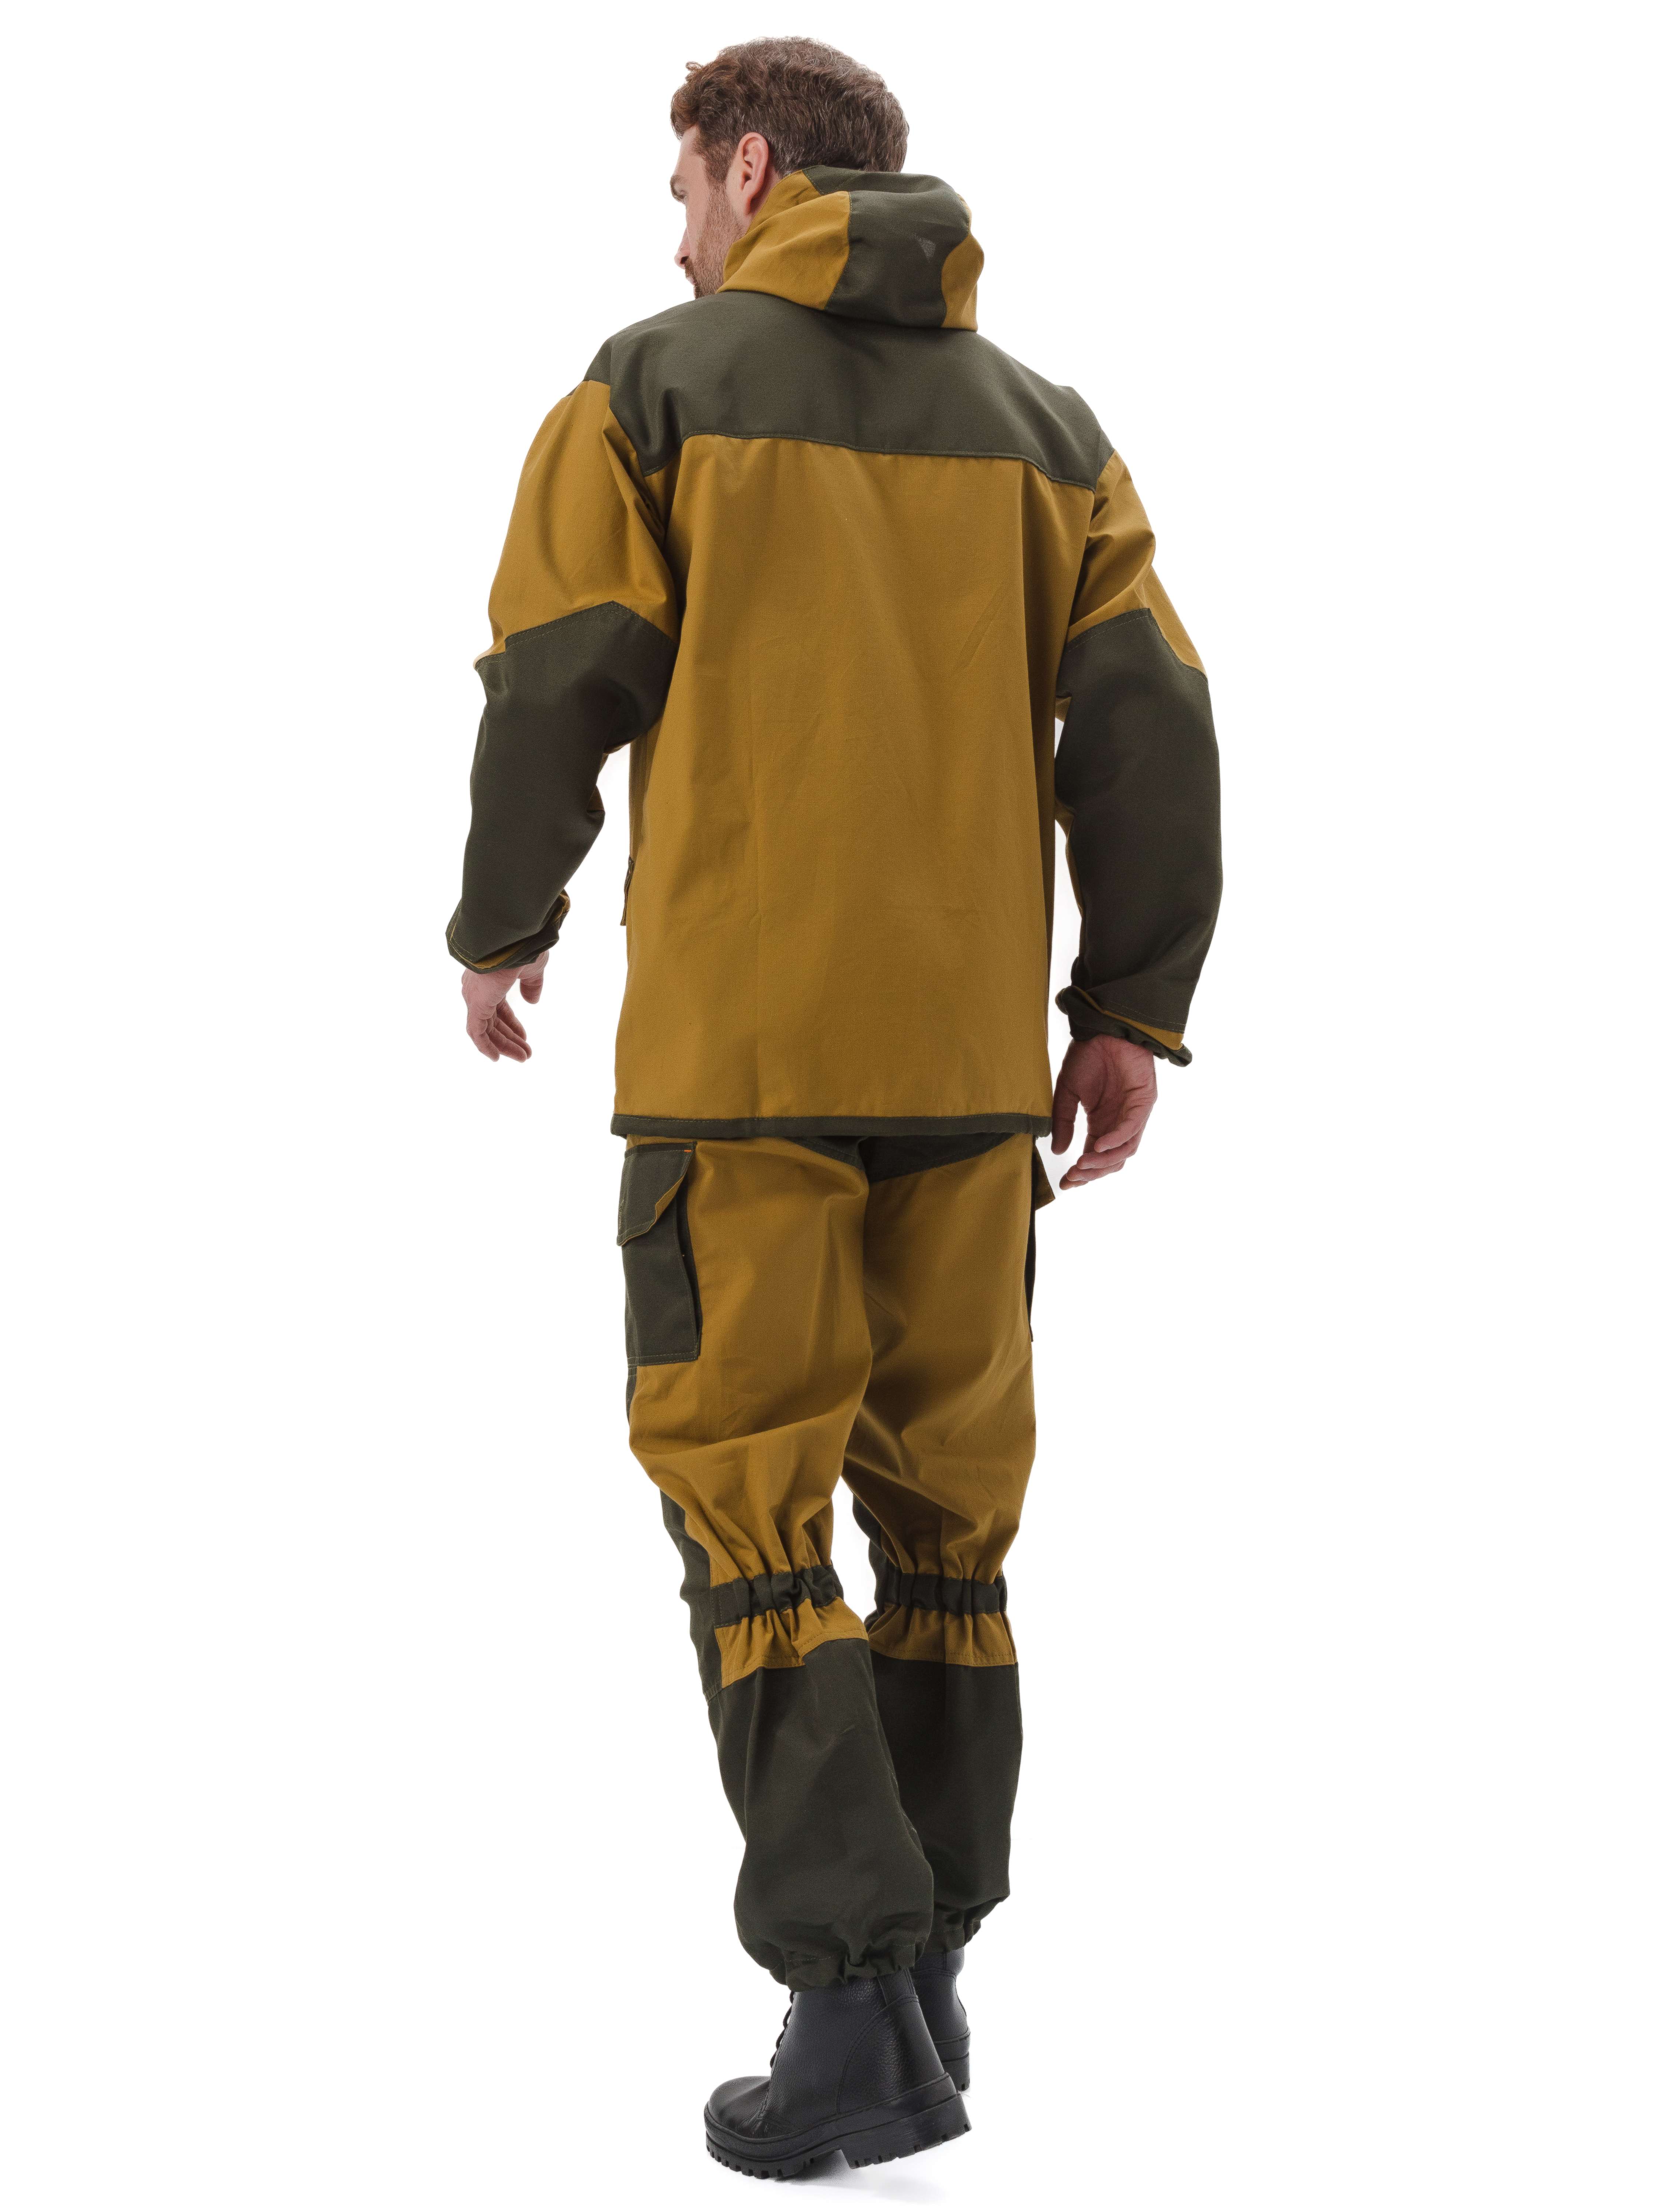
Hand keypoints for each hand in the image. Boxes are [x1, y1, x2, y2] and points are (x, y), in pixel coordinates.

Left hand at [461, 953, 548, 1062]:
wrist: (512, 940)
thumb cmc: (522, 949)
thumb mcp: (533, 969)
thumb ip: (532, 985)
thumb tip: (532, 1001)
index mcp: (491, 979)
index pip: (498, 1007)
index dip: (511, 1023)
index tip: (523, 1036)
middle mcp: (479, 989)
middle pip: (493, 1020)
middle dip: (510, 1037)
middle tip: (525, 1053)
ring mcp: (476, 997)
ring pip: (487, 1028)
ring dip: (505, 1044)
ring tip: (523, 1057)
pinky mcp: (476, 1005)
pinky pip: (477, 1032)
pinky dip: (485, 1046)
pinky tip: (496, 1057)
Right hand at [1050, 1034, 1157, 1189]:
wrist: (1103, 1028)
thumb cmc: (1088, 1056)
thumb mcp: (1067, 1092)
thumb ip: (1063, 1121)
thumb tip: (1059, 1151)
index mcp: (1103, 1123)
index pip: (1096, 1156)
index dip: (1082, 1172)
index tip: (1065, 1183)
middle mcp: (1120, 1123)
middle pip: (1113, 1160)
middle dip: (1093, 1172)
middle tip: (1073, 1178)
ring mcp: (1134, 1113)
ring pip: (1125, 1149)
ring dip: (1104, 1161)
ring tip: (1083, 1166)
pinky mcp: (1143, 1101)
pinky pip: (1132, 1128)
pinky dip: (1117, 1139)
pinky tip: (1099, 1146)